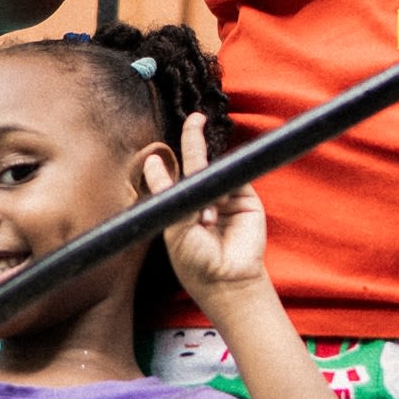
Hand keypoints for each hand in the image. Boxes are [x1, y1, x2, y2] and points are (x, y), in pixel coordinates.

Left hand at [148, 114, 267, 298]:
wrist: (227, 280)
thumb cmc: (195, 261)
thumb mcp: (175, 227)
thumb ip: (170, 192)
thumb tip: (154, 160)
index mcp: (181, 209)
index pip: (172, 179)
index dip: (164, 166)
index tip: (153, 156)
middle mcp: (203, 200)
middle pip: (198, 163)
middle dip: (194, 140)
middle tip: (195, 119)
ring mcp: (225, 197)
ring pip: (217, 170)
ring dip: (208, 185)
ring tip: (206, 222)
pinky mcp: (245, 198)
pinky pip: (236, 177)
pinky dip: (225, 188)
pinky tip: (216, 214)